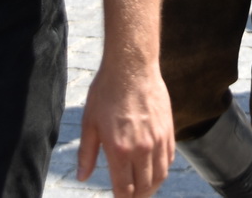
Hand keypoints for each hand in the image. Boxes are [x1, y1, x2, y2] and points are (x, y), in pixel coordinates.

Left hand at [77, 59, 172, 196]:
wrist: (131, 66)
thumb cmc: (106, 92)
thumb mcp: (89, 123)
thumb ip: (86, 154)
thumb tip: (82, 177)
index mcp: (119, 150)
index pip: (124, 189)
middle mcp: (141, 149)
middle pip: (145, 187)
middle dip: (137, 197)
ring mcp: (157, 139)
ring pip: (160, 175)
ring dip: (152, 187)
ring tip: (145, 189)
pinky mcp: (168, 129)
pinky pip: (169, 157)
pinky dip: (162, 169)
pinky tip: (155, 169)